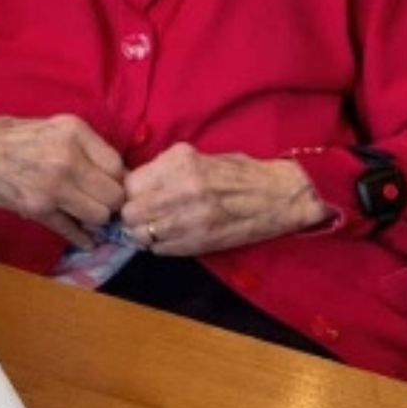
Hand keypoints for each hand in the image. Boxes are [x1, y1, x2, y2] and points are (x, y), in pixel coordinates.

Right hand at [0, 114, 125, 246]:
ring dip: (95, 218)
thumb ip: (84, 145)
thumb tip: (115, 172)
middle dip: (110, 202)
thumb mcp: (52, 125)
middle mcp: (67, 158)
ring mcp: (53, 187)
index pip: (118, 166)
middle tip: (100, 202)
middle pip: (113, 195)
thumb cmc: (8, 135)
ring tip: (86, 214)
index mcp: (73, 131)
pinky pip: (72, 230)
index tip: (109, 185)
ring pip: (99, 215)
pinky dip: (82, 238)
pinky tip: (86, 239)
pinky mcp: (38, 209)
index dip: (117, 179)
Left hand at [119, 143, 328, 257]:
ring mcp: (190, 219)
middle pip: (130, 212)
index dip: (129, 193)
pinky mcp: (199, 242)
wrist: (278, 196)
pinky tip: (172, 237)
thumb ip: (162, 169)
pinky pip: (160, 250)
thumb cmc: (236, 173)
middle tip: (141, 215)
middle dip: (131, 215)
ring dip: (143, 233)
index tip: (135, 196)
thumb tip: (128, 183)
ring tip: (155, 227)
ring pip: (141, 235)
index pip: (129, 185)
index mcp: (180, 163)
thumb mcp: (195, 157)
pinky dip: (160, 245)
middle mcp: (182, 189)